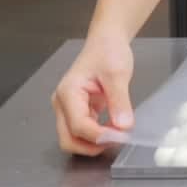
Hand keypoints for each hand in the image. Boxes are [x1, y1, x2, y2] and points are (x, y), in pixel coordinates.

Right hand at [52, 31, 134, 155]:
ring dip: (94, 142)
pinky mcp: (78, 111)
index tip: (121, 136)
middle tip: (117, 140)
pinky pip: (83, 131)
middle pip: (68, 139)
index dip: (99, 136)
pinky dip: (97, 135)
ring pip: (74, 138)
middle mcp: (62, 103)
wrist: (107, 41)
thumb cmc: (108, 51)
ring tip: (118, 134)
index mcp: (68, 92)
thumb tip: (123, 127)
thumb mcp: (117, 74)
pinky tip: (114, 128)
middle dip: (91, 146)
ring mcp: (68, 108)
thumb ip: (120, 101)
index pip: (78, 126)